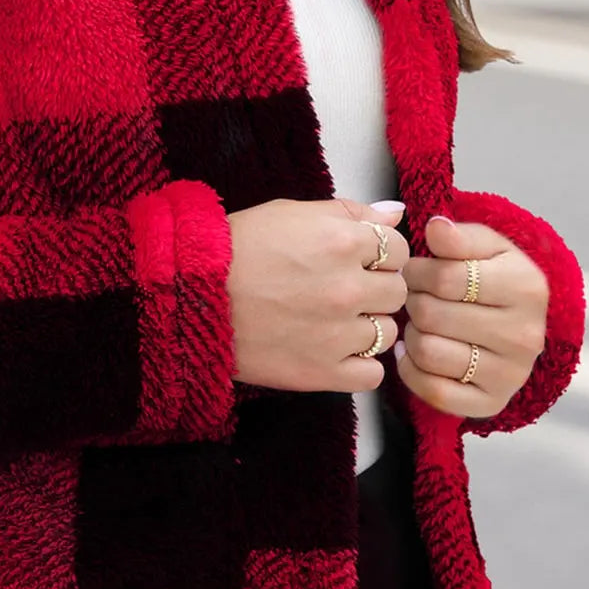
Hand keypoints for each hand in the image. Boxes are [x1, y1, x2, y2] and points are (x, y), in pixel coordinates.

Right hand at [226, 197, 409, 392]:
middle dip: (374, 289)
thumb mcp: (289, 213)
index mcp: (343, 241)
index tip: (356, 261)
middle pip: (396, 291)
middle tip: (339, 291)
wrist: (190, 298)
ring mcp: (338, 334)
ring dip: (366, 328)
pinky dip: (358, 366)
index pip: (398, 250)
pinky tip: (333, 352)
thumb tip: (396, 215)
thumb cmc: (234, 251)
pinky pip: (371, 376)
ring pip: (387, 333)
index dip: (378, 255)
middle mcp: (347, 287)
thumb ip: (349, 212)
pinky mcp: (322, 372)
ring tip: (330, 322)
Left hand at [396, 214, 549, 418]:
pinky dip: (412, 370)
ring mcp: (510, 374)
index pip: (445, 277)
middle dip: (413, 302)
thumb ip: (458, 236)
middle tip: (416, 298)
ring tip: (420, 325)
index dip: (417, 271)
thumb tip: (436, 227)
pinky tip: (416, 354)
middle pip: (431, 314)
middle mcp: (525, 334)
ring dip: (411, 335)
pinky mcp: (490, 403)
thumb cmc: (490, 280)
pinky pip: (430, 390)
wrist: (513, 327)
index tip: (416, 271)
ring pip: (427, 351)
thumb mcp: (483, 248)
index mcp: (526, 287)